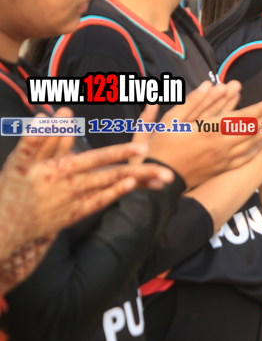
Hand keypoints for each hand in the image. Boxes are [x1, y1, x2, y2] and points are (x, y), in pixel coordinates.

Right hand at [0, 113, 161, 249]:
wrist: (2, 227)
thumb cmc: (11, 189)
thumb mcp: (20, 161)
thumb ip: (43, 136)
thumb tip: (63, 112)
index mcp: (57, 171)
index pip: (94, 160)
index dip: (117, 154)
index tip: (141, 148)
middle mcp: (69, 188)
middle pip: (110, 177)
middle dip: (140, 174)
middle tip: (166, 172)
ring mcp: (73, 203)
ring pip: (111, 190)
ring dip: (137, 184)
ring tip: (161, 180)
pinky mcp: (74, 214)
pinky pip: (99, 203)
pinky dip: (116, 195)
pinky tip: (133, 186)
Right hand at [139, 81, 261, 187]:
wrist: (159, 177)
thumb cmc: (163, 145)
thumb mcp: (172, 119)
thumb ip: (193, 102)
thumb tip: (209, 85)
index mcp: (209, 130)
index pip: (241, 118)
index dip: (259, 109)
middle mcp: (220, 145)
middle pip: (251, 131)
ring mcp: (222, 159)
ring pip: (250, 145)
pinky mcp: (221, 169)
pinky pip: (244, 160)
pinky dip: (256, 150)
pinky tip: (260, 143)